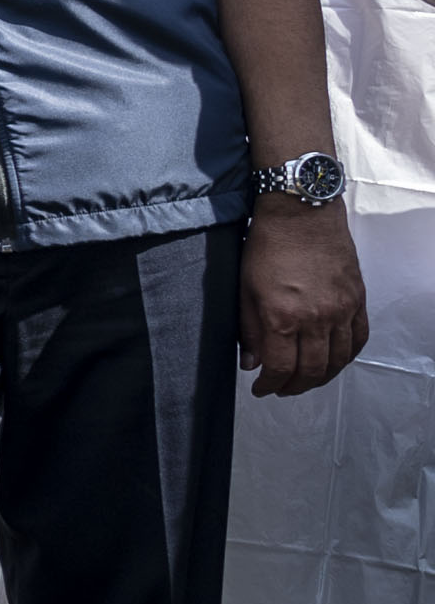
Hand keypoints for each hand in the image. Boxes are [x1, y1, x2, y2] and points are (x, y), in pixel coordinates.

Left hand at [242, 204, 366, 395]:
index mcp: (283, 317)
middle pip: (312, 370)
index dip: (269, 385)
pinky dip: (347, 356)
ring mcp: (342, 309)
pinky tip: (333, 361)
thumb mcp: (245, 290)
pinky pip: (359, 338)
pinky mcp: (358, 299)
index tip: (262, 389)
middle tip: (282, 388)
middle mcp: (317, 318)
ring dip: (322, 377)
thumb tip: (251, 363)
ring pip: (338, 359)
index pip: (280, 367)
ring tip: (305, 380)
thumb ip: (249, 331)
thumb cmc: (268, 246)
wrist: (302, 215)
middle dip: (295, 386)